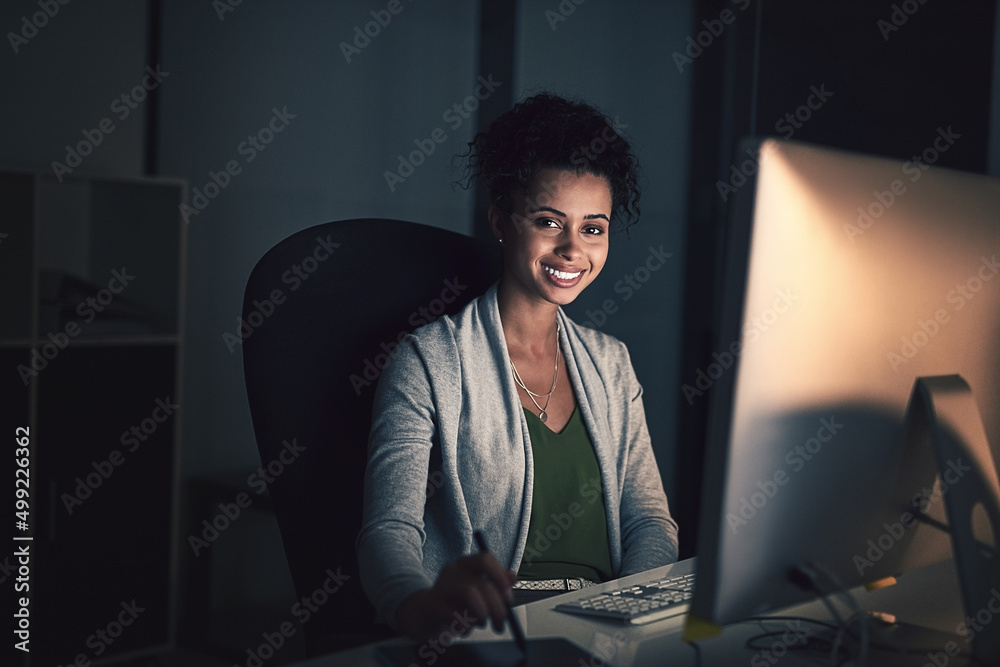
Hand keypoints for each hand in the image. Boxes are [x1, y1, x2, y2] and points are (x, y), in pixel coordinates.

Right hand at [395, 553, 517, 641]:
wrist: (423, 613)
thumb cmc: (455, 602)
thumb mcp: (477, 593)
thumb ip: (495, 585)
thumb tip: (513, 578)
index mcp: (466, 564)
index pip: (486, 559)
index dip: (500, 576)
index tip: (508, 597)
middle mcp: (453, 570)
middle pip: (483, 583)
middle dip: (497, 607)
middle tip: (501, 623)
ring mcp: (440, 585)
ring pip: (470, 593)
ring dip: (482, 614)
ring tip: (481, 623)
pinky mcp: (430, 603)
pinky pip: (453, 614)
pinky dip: (464, 626)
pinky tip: (463, 629)